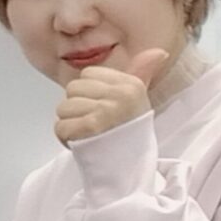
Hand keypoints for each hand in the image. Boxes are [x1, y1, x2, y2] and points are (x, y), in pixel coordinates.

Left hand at [55, 48, 169, 144]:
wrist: (131, 169)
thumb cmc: (130, 132)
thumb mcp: (138, 99)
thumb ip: (141, 72)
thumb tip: (159, 51)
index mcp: (131, 84)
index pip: (87, 75)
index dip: (88, 94)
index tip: (102, 111)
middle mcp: (121, 94)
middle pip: (72, 89)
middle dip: (77, 109)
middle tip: (94, 126)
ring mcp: (107, 110)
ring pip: (63, 108)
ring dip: (70, 125)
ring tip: (88, 135)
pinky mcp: (92, 127)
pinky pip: (61, 126)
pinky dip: (65, 139)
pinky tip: (80, 143)